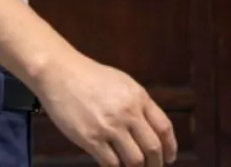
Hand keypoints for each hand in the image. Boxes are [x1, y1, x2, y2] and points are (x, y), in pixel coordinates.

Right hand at [34, 51, 176, 165]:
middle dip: (156, 164)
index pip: (164, 127)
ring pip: (134, 160)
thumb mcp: (122, 83)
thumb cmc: (89, 76)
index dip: (171, 147)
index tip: (169, 158)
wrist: (59, 72)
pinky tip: (113, 165)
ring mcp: (109, 127)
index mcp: (138, 97)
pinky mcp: (91, 139)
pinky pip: (111, 164)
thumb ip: (138, 104)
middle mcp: (128, 113)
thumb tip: (150, 129)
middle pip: (153, 148)